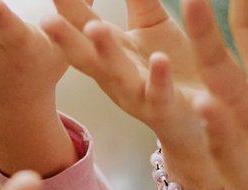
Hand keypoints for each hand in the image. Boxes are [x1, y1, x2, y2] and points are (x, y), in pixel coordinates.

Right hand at [42, 0, 229, 189]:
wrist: (201, 120)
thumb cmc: (172, 68)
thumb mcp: (151, 26)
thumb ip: (137, 0)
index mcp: (111, 52)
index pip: (81, 25)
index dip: (66, 8)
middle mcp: (116, 76)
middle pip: (86, 55)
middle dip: (65, 38)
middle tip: (46, 20)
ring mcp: (138, 94)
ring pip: (116, 74)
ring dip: (104, 52)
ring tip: (95, 28)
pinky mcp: (166, 108)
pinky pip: (160, 94)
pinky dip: (159, 79)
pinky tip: (160, 60)